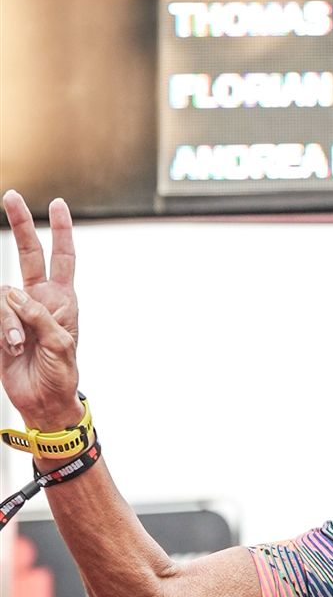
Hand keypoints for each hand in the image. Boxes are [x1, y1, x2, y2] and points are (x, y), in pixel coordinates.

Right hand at [1, 191, 80, 426]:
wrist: (43, 400)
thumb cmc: (62, 373)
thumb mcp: (61, 343)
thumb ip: (40, 316)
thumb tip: (13, 295)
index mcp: (62, 299)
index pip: (63, 258)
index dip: (61, 231)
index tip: (59, 204)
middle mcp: (38, 298)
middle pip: (28, 254)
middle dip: (20, 224)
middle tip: (11, 196)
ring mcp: (15, 311)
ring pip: (4, 295)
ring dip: (11, 321)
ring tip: (20, 345)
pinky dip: (4, 329)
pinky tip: (12, 347)